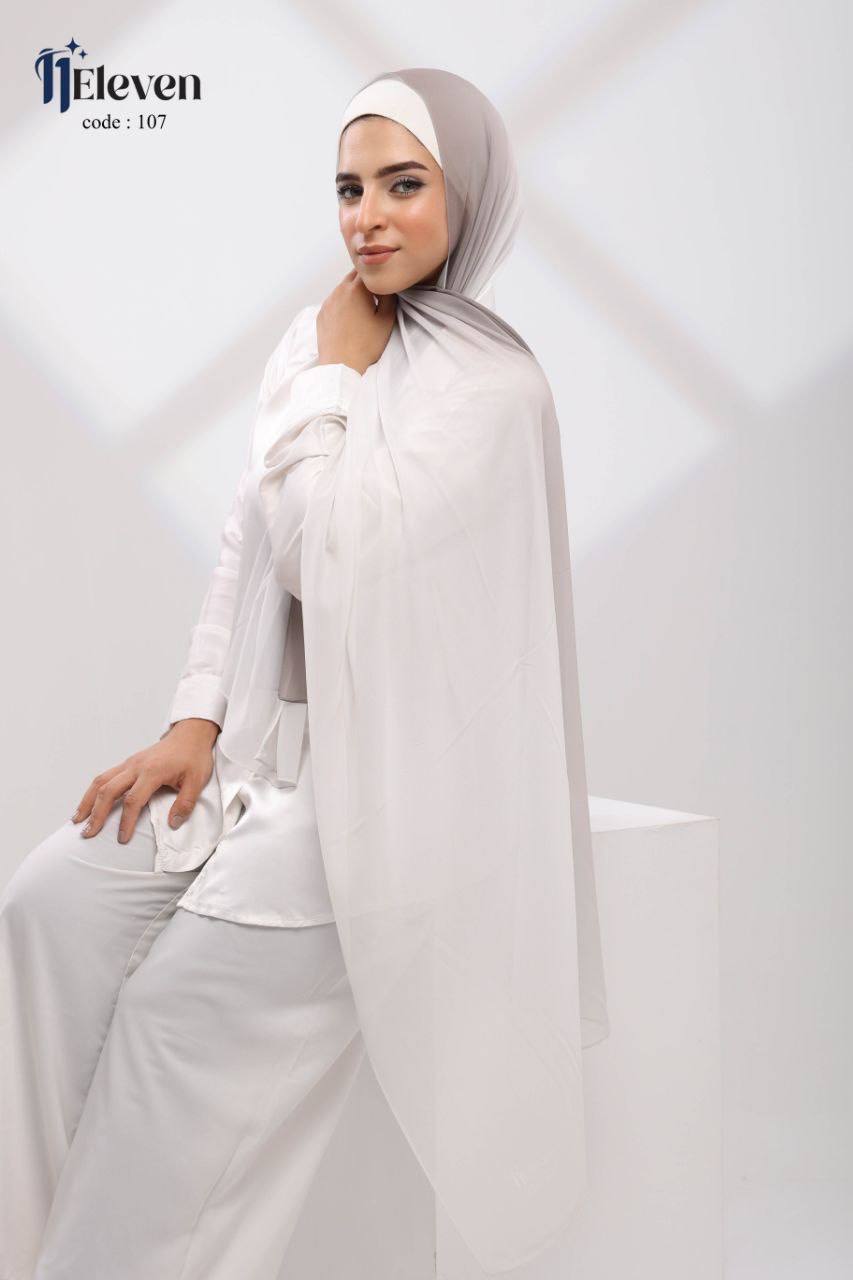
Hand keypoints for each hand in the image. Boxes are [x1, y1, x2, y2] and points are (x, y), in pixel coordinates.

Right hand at [71, 718, 219, 843]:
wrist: (190, 734)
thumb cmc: (194, 757)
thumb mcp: (197, 781)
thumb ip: (185, 803)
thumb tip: (172, 824)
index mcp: (153, 771)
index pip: (133, 800)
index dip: (126, 822)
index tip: (122, 839)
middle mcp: (136, 766)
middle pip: (108, 791)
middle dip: (96, 814)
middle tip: (88, 834)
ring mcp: (129, 763)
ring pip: (101, 782)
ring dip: (87, 801)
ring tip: (77, 821)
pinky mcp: (128, 763)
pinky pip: (105, 777)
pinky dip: (93, 791)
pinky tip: (87, 804)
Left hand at [316, 269, 396, 375]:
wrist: (340, 365)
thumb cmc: (365, 345)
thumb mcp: (386, 321)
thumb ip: (389, 298)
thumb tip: (387, 286)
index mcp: (356, 289)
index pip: (368, 270)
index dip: (377, 275)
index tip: (382, 284)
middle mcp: (339, 291)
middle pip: (353, 275)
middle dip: (364, 281)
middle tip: (374, 294)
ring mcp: (328, 302)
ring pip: (342, 288)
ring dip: (352, 292)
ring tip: (362, 309)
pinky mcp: (321, 314)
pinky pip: (333, 301)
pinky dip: (342, 304)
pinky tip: (349, 319)